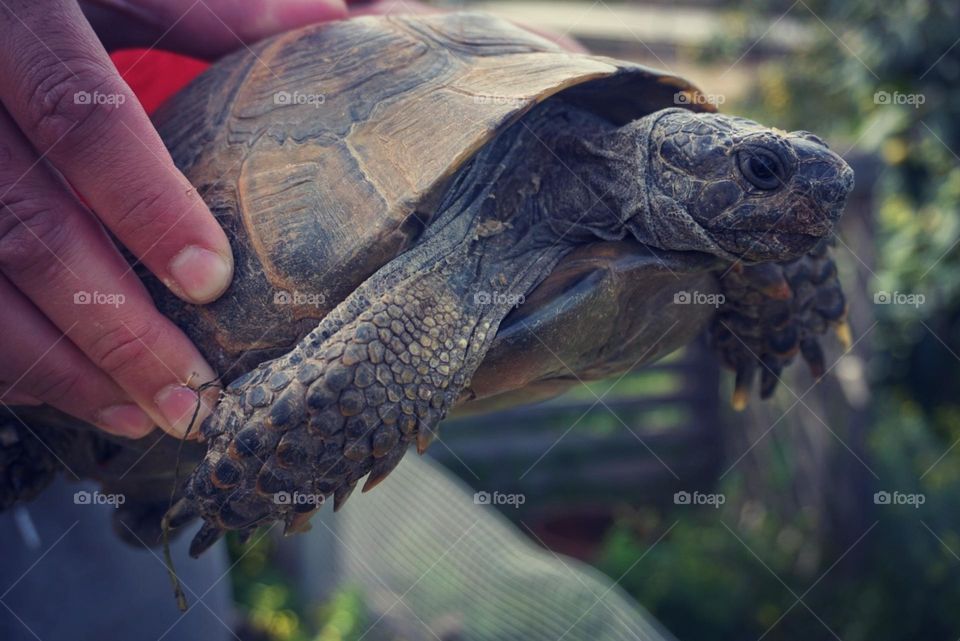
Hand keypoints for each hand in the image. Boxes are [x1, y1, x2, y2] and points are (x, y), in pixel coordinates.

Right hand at [0, 0, 346, 437]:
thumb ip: (200, 7)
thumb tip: (326, 22)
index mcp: (18, 23)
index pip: (80, 122)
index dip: (144, 205)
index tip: (212, 281)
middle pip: (28, 228)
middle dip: (112, 324)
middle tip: (189, 393)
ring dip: (61, 365)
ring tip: (141, 415)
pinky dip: (12, 359)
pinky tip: (75, 397)